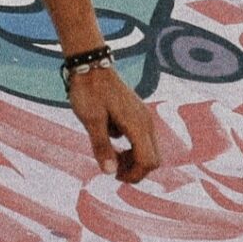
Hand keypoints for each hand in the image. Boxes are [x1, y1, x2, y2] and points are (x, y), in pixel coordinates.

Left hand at [68, 63, 159, 183]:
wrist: (91, 66)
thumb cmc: (89, 91)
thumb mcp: (91, 120)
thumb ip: (102, 146)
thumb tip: (110, 173)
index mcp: (137, 124)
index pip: (148, 161)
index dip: (134, 175)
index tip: (114, 175)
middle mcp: (146, 122)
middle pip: (153, 159)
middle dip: (135, 170)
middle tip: (111, 167)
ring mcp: (143, 117)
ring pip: (149, 150)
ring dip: (133, 160)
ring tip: (109, 156)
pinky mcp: (138, 115)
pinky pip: (142, 140)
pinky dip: (131, 148)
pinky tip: (111, 142)